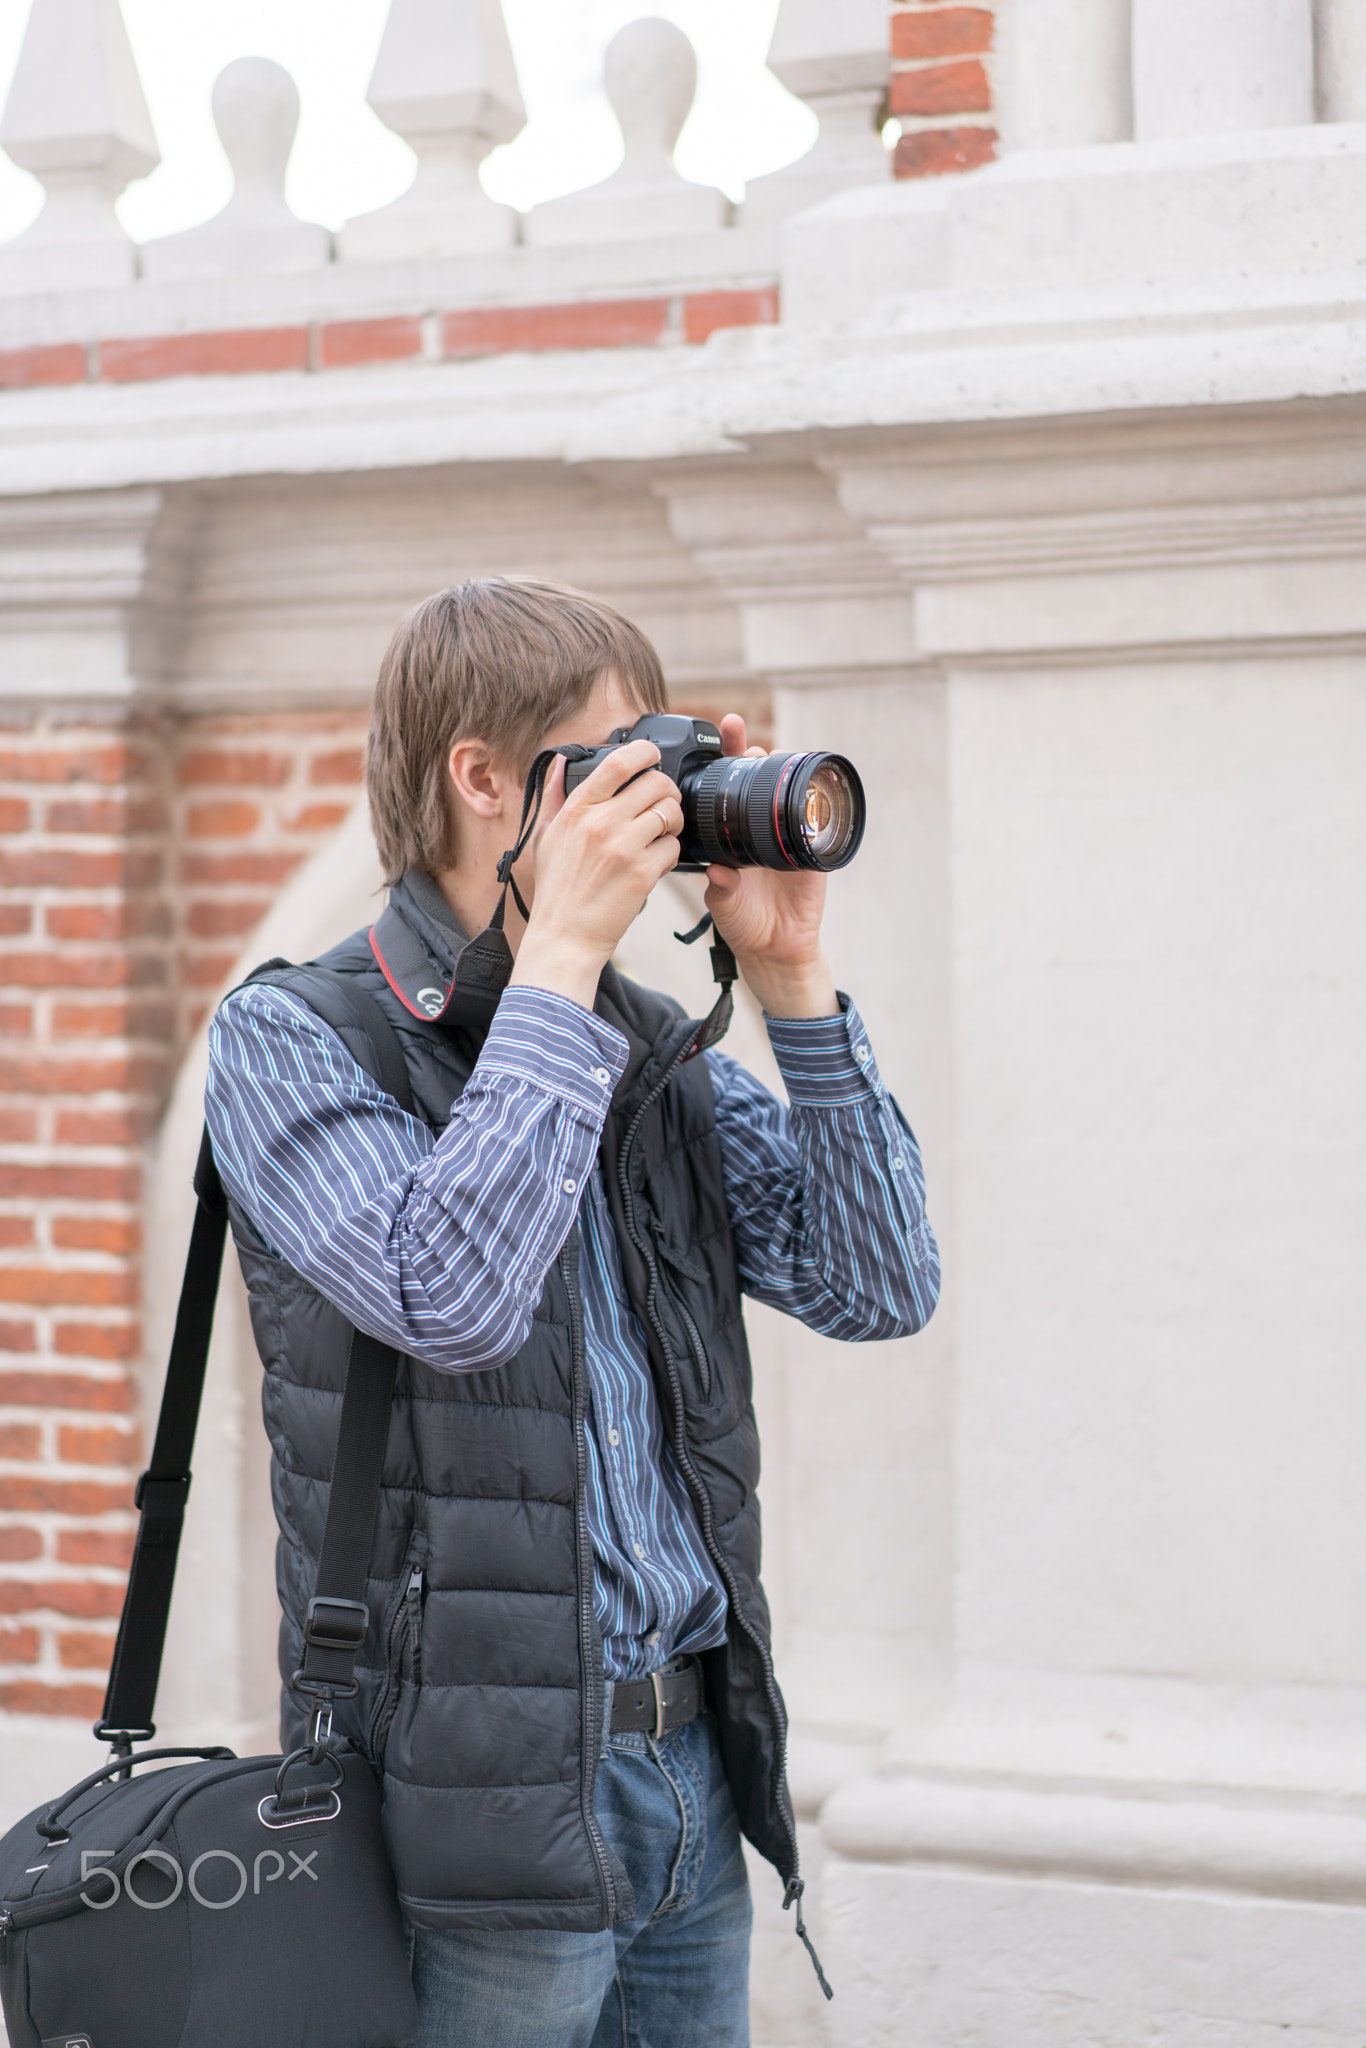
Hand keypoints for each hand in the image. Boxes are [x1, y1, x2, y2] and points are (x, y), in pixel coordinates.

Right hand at [511, 741, 681, 1008]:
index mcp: (577, 809)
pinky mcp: (642, 873)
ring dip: (674, 820)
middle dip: (668, 790)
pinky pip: (674, 848)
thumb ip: (554, 796)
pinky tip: (657, 862)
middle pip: (656, 783)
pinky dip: (671, 853)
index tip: (653, 755)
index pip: (618, 762)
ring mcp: (623, 847)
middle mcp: (601, 823)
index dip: (644, 751)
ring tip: (663, 833)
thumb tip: (560, 761)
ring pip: (670, 813)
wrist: (564, 938)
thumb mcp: (544, 837)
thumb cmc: (556, 890)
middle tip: (664, 803)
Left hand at [703, 715, 838, 1018]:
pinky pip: (820, 825)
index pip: (728, 787)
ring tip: (778, 752)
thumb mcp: (724, 904)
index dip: (727, 757)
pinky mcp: (814, 853)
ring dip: (786, 770)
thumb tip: (716, 871)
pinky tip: (815, 790)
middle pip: (759, 780)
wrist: (775, 951)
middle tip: (745, 739)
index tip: (724, 731)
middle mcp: (759, 830)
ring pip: (789, 793)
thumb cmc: (744, 923)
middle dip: (753, 754)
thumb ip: (722, 888)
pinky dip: (819, 807)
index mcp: (733, 835)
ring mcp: (788, 838)